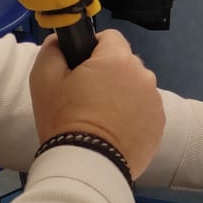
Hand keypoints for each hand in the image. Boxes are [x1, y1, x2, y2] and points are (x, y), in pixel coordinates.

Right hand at [30, 30, 164, 179]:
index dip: (93, 47)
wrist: (87, 165)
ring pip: (136, 87)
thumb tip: (60, 41)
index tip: (80, 67)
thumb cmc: (64, 118)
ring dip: (123, 94)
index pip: (110, 37)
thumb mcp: (43, 80)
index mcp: (117, 59)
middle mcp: (143, 75)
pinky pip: (145, 110)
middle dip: (108, 72)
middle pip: (124, 63)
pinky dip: (133, 115)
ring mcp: (155, 101)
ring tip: (101, 117)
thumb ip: (52, 50)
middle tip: (86, 96)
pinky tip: (115, 131)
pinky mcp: (159, 125)